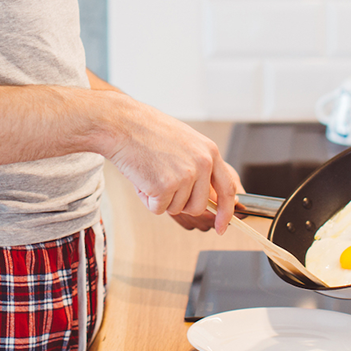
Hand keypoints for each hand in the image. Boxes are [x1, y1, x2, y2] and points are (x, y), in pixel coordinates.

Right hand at [104, 98, 238, 233]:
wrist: (122, 124)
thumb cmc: (148, 132)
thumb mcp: (186, 143)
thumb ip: (201, 167)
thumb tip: (208, 196)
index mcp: (210, 152)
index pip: (228, 189)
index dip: (226, 212)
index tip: (222, 227)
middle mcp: (202, 164)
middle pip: (199, 206)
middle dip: (181, 204)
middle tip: (163, 184)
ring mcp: (185, 175)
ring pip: (177, 208)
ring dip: (161, 198)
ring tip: (151, 173)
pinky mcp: (165, 186)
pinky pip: (158, 209)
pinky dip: (147, 199)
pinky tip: (142, 178)